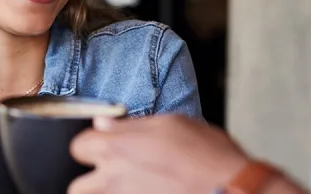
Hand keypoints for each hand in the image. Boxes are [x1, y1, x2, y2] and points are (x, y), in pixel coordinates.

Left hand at [68, 114, 248, 193]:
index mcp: (118, 147)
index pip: (78, 146)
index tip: (103, 146)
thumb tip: (102, 123)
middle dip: (91, 182)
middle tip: (112, 177)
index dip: (91, 145)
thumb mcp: (172, 124)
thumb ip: (131, 125)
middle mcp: (114, 179)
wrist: (234, 191)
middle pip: (77, 186)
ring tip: (126, 189)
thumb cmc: (209, 156)